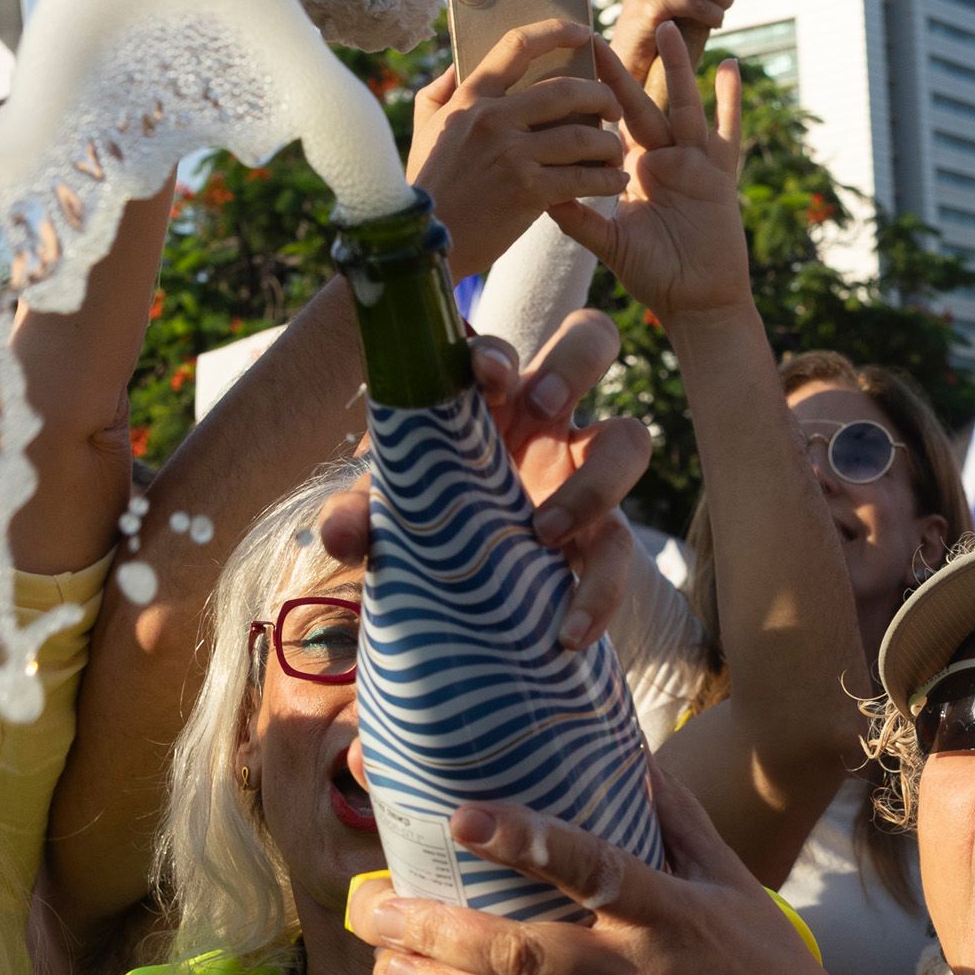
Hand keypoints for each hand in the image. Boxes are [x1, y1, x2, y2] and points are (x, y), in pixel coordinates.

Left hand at [318, 312, 650, 649]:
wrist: (461, 592)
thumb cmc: (429, 520)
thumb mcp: (391, 513)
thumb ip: (360, 516)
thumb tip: (343, 538)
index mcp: (490, 398)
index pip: (502, 348)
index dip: (497, 351)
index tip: (483, 374)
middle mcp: (546, 419)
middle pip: (594, 341)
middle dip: (573, 362)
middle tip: (540, 407)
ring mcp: (584, 472)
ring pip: (631, 441)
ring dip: (597, 480)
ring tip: (543, 532)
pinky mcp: (603, 538)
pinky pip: (621, 554)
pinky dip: (600, 594)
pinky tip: (568, 633)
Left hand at [351, 763, 914, 974]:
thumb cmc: (771, 968)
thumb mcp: (736, 885)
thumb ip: (677, 821)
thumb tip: (630, 751)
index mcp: (674, 913)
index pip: (593, 866)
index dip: (525, 841)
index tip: (462, 816)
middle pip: (527, 953)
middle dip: (440, 932)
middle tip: (376, 909)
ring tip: (386, 971)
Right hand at [404, 19, 626, 274]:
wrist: (423, 241)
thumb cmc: (428, 185)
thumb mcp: (425, 127)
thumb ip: (442, 91)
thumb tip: (458, 65)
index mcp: (470, 98)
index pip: (517, 46)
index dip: (556, 32)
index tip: (583, 33)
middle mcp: (493, 119)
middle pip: (566, 90)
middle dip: (600, 96)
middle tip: (614, 107)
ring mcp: (512, 154)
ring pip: (582, 136)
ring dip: (609, 144)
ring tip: (616, 152)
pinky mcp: (528, 191)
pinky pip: (582, 178)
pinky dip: (606, 180)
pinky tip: (614, 183)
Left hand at [552, 30, 751, 324]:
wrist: (697, 302)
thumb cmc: (654, 276)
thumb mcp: (609, 246)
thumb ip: (579, 220)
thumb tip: (541, 195)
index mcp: (630, 170)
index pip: (605, 126)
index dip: (588, 99)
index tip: (565, 71)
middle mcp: (659, 159)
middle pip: (638, 106)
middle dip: (619, 74)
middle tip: (596, 38)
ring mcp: (692, 162)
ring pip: (682, 105)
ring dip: (677, 68)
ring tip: (668, 29)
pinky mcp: (719, 174)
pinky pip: (727, 130)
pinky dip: (731, 101)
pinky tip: (730, 67)